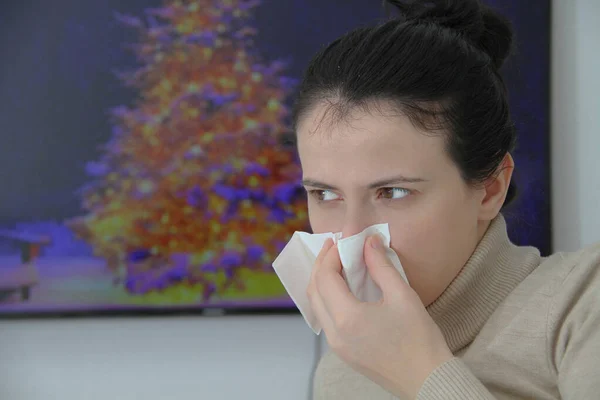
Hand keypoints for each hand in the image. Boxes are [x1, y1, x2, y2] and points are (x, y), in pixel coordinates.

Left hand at [307, 234, 452, 398]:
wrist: (428, 380)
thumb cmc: (419, 339)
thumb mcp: (402, 295)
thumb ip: (381, 265)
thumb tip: (369, 242)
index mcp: (346, 318)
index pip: (325, 277)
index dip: (331, 255)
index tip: (342, 241)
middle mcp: (334, 333)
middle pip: (314, 290)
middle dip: (321, 265)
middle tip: (333, 246)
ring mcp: (336, 345)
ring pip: (317, 305)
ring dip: (321, 282)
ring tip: (336, 263)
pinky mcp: (343, 352)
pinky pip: (325, 319)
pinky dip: (327, 298)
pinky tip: (341, 288)